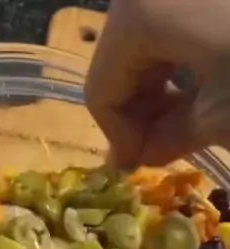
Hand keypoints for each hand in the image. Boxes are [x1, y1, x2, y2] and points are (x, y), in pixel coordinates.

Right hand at [85, 0, 229, 165]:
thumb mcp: (221, 117)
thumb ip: (169, 139)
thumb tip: (141, 155)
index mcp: (135, 15)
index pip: (100, 91)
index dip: (120, 137)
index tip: (145, 164)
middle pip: (117, 62)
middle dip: (141, 109)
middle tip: (171, 141)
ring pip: (141, 40)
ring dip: (161, 84)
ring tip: (195, 113)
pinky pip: (167, 18)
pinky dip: (180, 52)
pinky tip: (210, 75)